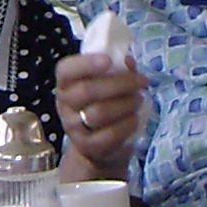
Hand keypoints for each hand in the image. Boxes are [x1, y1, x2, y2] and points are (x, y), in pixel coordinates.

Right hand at [55, 52, 147, 174]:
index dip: (86, 64)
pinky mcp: (88, 146)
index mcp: (66, 83)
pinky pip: (110, 134)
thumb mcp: (105, 81)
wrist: (95, 141)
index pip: (66, 70)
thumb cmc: (101, 101)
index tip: (109, 60)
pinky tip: (135, 118)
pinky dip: (127, 124)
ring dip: (126, 103)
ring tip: (139, 99)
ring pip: (99, 113)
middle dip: (120, 83)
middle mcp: (65, 105)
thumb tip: (128, 62)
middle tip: (141, 80)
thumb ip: (116, 68)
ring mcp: (74, 128)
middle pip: (87, 91)